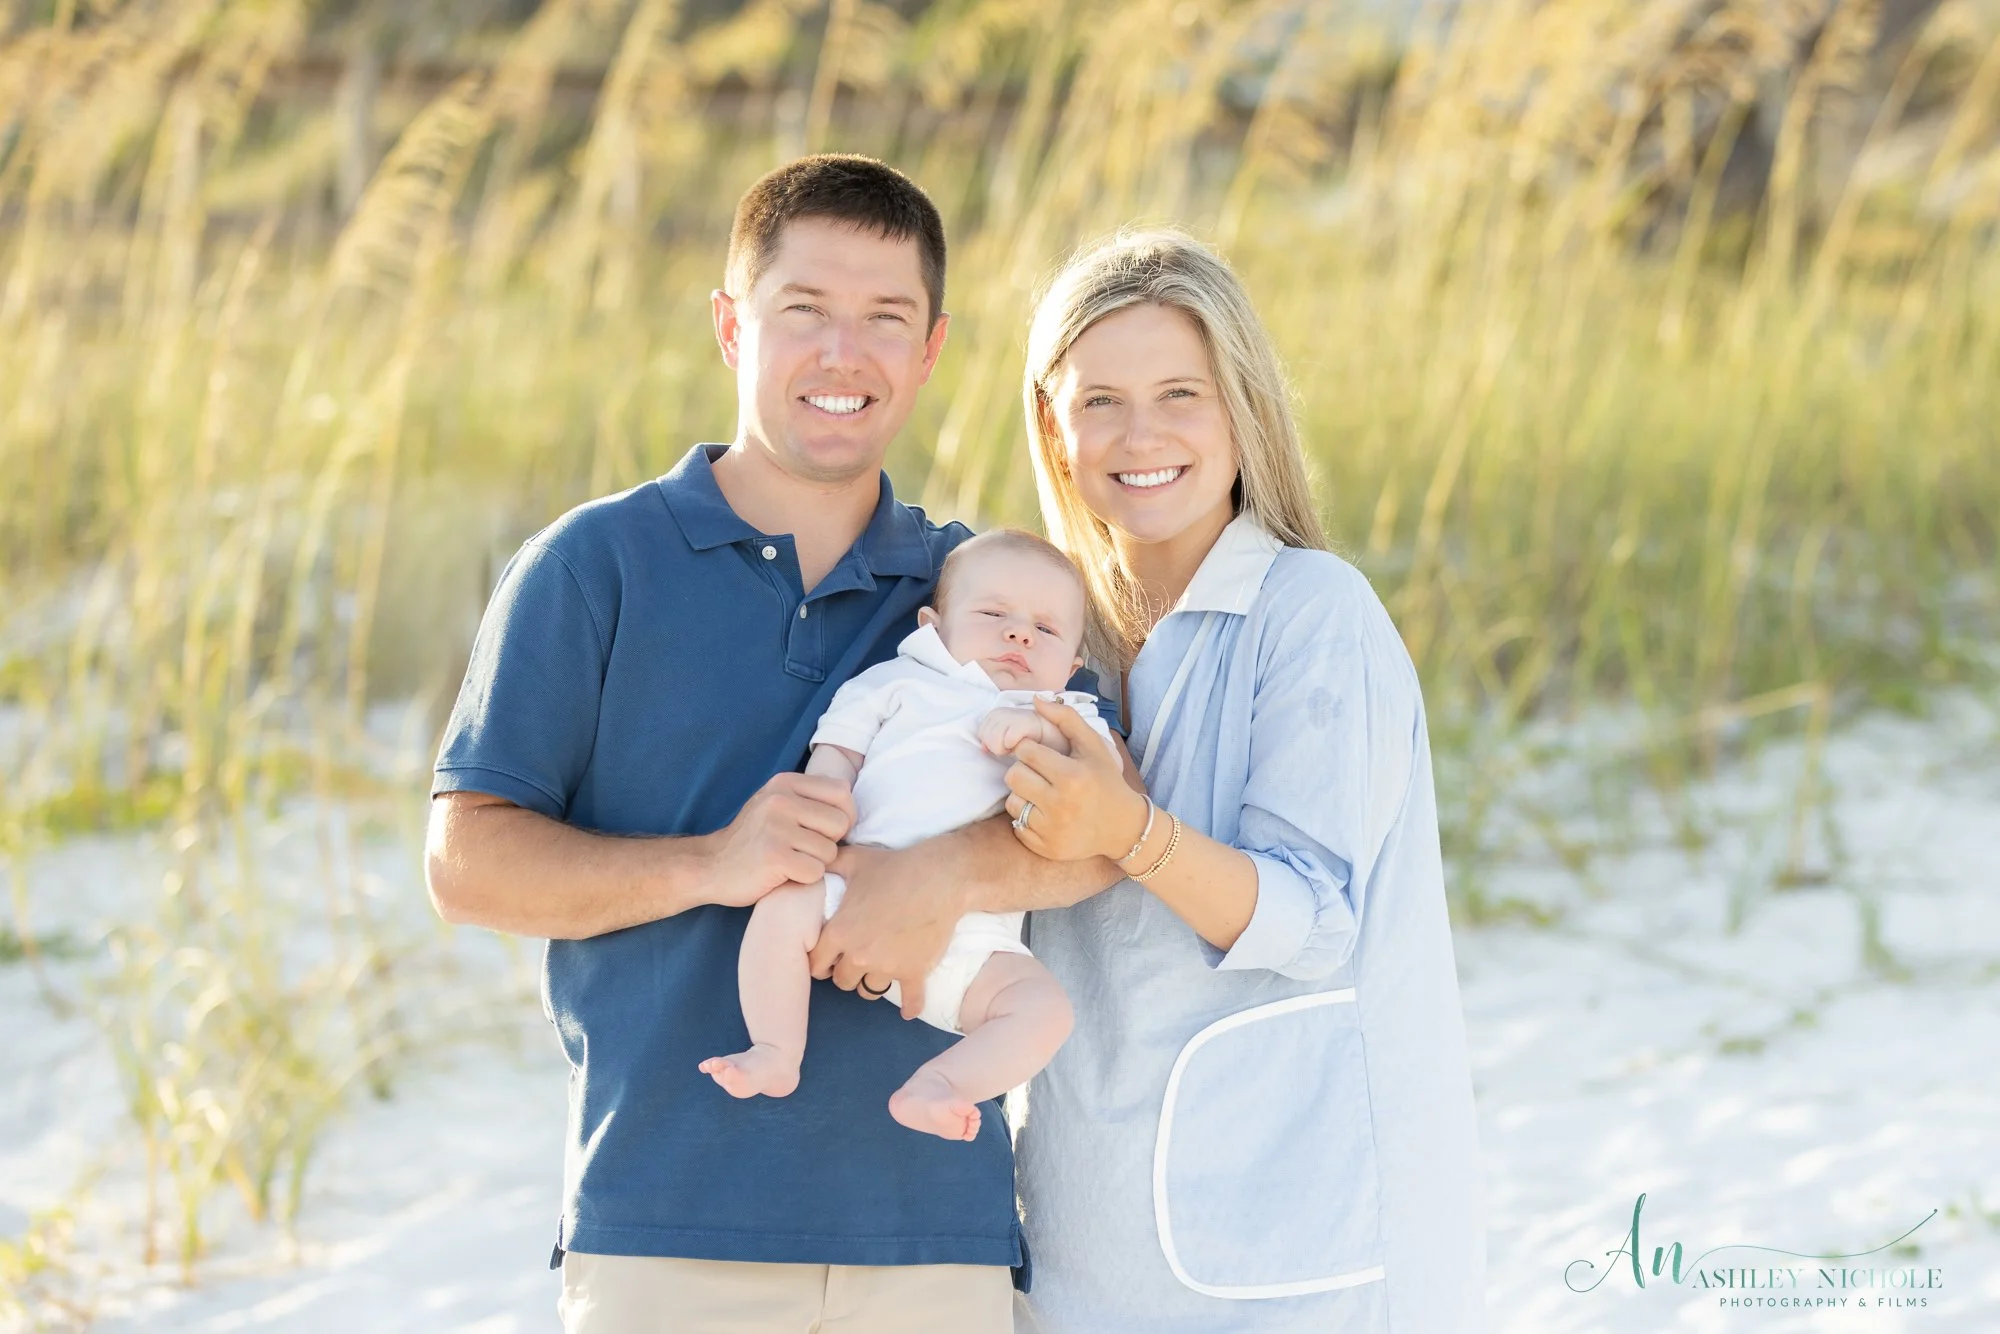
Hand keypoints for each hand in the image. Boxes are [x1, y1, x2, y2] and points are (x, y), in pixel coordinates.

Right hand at [702, 772, 854, 908]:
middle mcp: (781, 800)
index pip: (841, 792)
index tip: (828, 830)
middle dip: (830, 842)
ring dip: (816, 863)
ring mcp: (776, 828)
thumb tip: (851, 806)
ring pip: (830, 851)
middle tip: (805, 850)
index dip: (845, 815)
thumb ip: (809, 798)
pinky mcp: (775, 857)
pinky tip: (785, 874)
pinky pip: (816, 871)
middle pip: (840, 823)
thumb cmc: (753, 839)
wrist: (711, 866)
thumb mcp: (776, 804)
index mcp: (785, 783)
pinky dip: (805, 879)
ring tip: (791, 861)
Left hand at [809, 842, 965, 1019]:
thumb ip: (831, 863)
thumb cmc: (895, 867)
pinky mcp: (914, 972)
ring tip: (877, 974)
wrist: (941, 878)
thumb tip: (816, 861)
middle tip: (854, 963)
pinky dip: (910, 1007)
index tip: (828, 960)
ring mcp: (887, 966)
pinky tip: (908, 1011)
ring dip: (871, 985)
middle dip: (845, 973)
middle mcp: (859, 955)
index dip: (820, 962)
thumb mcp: (856, 860)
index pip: (816, 963)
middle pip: (841, 981)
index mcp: (840, 931)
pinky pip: (911, 1001)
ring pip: (869, 991)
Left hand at [977, 706, 1042, 756]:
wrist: (1051, 731)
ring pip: (995, 743)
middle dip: (999, 748)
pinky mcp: (1024, 722)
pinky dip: (1015, 748)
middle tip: (1013, 745)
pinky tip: (1024, 745)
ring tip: (1018, 745)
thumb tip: (983, 749)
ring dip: (1006, 750)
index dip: (993, 744)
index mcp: (993, 715)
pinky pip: (1008, 742)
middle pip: (987, 740)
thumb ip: (990, 742)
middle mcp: (1000, 712)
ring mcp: (1011, 715)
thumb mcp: (1003, 739)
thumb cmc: (1025, 737)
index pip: (981, 735)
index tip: (1006, 743)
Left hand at [1004, 697, 1148, 861]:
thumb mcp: (1092, 746)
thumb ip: (1065, 718)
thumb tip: (1036, 699)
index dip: (1030, 750)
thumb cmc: (1106, 781)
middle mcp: (1060, 804)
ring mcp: (1052, 829)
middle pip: (1014, 776)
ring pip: (1012, 802)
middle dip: (1023, 771)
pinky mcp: (1045, 848)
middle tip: (1040, 774)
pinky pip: (1017, 826)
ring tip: (1043, 794)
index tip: (1042, 756)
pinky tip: (1046, 814)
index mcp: (1071, 776)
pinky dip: (1027, 818)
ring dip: (1024, 795)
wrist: (1123, 828)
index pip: (1026, 751)